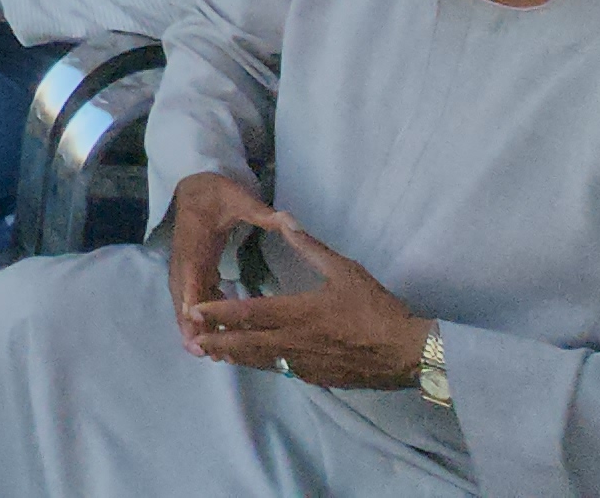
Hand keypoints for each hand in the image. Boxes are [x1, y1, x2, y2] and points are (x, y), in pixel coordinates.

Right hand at [166, 172, 281, 340]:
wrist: (194, 185)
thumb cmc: (217, 194)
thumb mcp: (240, 199)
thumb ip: (262, 213)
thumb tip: (287, 219)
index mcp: (195, 247)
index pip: (192, 280)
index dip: (194, 305)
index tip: (200, 327)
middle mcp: (185, 262)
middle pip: (185, 300)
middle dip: (192, 328)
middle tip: (205, 353)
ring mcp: (186, 268)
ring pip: (187, 304)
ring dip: (195, 328)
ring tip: (211, 355)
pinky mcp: (192, 272)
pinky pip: (194, 299)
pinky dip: (201, 319)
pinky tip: (218, 335)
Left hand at [184, 206, 432, 390]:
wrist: (407, 352)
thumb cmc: (376, 309)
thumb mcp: (344, 270)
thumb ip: (310, 247)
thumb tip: (287, 221)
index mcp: (298, 313)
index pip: (249, 313)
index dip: (220, 312)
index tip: (196, 311)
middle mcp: (295, 342)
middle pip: (246, 344)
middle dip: (217, 341)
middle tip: (193, 339)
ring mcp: (305, 364)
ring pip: (261, 361)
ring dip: (235, 357)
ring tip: (213, 353)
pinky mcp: (317, 378)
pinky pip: (282, 371)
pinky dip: (262, 365)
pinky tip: (254, 362)